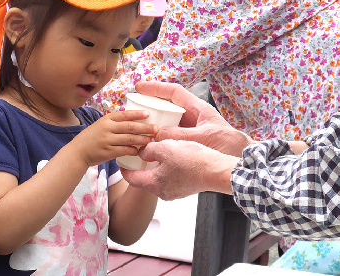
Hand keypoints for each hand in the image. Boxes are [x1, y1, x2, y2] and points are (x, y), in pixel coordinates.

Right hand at [72, 110, 156, 166]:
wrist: (78, 152)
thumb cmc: (92, 137)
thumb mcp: (101, 125)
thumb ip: (115, 123)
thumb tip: (134, 120)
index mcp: (106, 120)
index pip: (124, 115)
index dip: (136, 114)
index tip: (148, 114)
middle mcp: (107, 128)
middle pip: (129, 127)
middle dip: (144, 128)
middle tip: (156, 128)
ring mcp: (107, 140)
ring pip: (128, 139)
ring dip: (141, 139)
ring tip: (151, 140)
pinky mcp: (108, 152)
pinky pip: (123, 150)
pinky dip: (132, 150)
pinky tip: (139, 151)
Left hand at [120, 139, 238, 199]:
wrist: (217, 171)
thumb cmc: (191, 160)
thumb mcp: (165, 148)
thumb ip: (150, 150)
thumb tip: (143, 152)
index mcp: (154, 183)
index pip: (132, 179)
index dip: (125, 168)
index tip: (122, 160)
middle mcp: (163, 192)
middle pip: (146, 179)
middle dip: (141, 166)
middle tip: (139, 152)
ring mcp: (176, 192)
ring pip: (160, 177)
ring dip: (157, 166)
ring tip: (157, 151)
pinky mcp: (187, 188)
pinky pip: (172, 178)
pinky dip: (169, 168)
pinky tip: (174, 156)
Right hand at [135, 81, 252, 155]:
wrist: (241, 160)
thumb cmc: (227, 145)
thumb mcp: (202, 138)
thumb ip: (180, 135)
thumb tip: (158, 133)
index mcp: (198, 108)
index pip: (174, 91)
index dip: (156, 87)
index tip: (139, 87)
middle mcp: (194, 115)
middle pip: (169, 104)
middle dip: (152, 103)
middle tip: (134, 105)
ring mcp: (192, 127)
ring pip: (169, 119)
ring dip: (155, 121)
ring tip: (139, 124)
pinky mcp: (191, 140)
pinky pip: (172, 134)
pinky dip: (161, 135)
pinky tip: (151, 142)